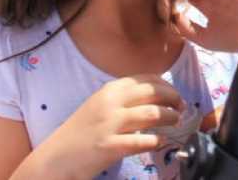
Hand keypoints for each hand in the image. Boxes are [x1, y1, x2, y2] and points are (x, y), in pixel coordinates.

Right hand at [32, 75, 184, 177]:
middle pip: (154, 93)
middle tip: (181, 108)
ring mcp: (111, 124)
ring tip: (176, 122)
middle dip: (173, 99)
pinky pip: (144, 141)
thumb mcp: (99, 106)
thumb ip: (122, 100)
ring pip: (153, 114)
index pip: (147, 79)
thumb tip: (153, 98)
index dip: (167, 85)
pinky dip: (157, 141)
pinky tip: (160, 142)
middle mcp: (111, 102)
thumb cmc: (79, 133)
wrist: (56, 158)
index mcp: (109, 90)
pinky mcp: (112, 146)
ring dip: (170, 117)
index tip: (175, 94)